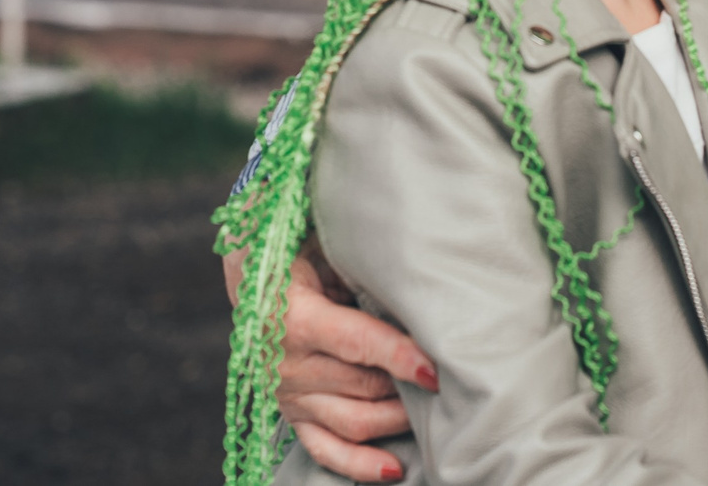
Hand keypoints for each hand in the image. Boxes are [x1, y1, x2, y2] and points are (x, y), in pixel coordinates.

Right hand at [222, 245, 436, 482]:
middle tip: (456, 383)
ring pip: (352, 422)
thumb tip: (414, 276)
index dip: (399, 356)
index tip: (436, 369)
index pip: (356, 342)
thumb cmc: (298, 249)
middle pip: (363, 387)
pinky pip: (324, 449)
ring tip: (436, 414)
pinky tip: (394, 468)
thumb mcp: (323, 244)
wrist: (251, 273)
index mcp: (295, 316)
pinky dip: (358, 464)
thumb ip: (359, 264)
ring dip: (398, 421)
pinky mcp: (290, 412)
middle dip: (411, 389)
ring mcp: (288, 394)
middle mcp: (288, 363)